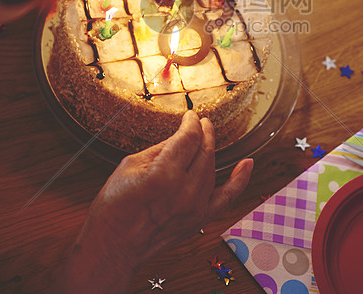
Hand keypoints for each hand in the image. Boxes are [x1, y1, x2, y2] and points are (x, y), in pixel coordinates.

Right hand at [57, 111, 252, 292]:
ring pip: (212, 168)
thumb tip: (179, 138)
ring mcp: (195, 207)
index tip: (190, 116)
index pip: (188, 137)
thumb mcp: (129, 166)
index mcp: (164, 172)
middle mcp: (185, 189)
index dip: (191, 122)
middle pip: (204, 150)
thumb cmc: (114, 208)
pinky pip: (227, 197)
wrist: (115, 247)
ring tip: (206, 139)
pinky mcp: (200, 220)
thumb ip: (159, 149)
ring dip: (210, 150)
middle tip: (201, 122)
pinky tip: (248, 163)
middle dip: (204, 132)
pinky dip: (239, 179)